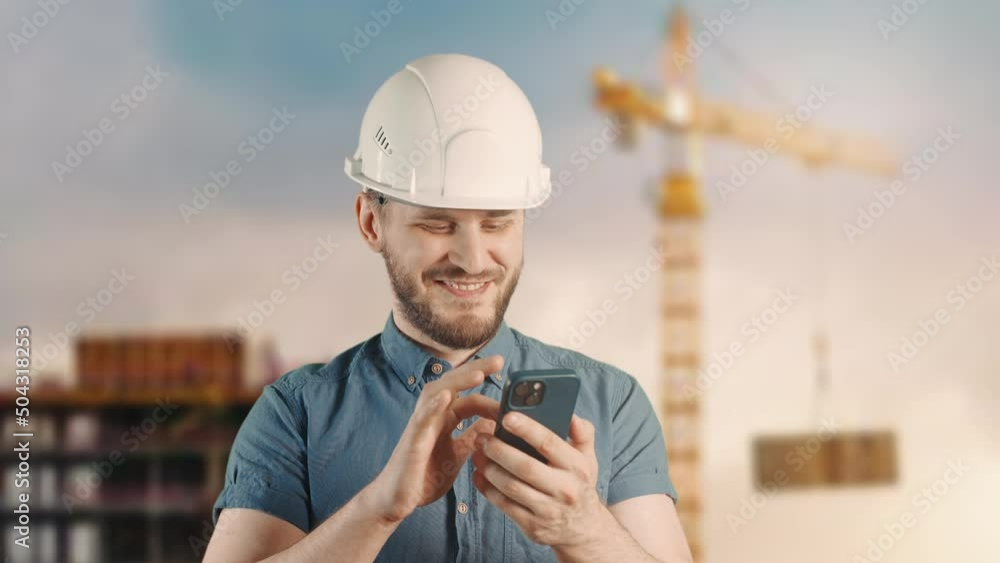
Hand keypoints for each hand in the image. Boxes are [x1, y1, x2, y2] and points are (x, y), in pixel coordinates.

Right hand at [367, 355, 502, 523]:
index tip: (511, 399)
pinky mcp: (412, 442)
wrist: (397, 500)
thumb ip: (471, 438)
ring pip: (437, 394)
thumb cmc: (423, 478)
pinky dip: (433, 406)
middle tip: (499, 360)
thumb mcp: (456, 456)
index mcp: (444, 421)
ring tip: (478, 373)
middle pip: (453, 385)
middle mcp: (432, 418)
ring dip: (457, 382)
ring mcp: (421, 427)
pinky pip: (422, 419)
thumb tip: (492, 424)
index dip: (488, 396)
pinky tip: (445, 397)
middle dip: (475, 370)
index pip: (467, 399)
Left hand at [471, 412, 611, 548]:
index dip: (526, 429)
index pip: (549, 443)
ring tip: (478, 454)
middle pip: (525, 466)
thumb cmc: (579, 485)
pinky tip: (479, 476)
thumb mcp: (588, 458)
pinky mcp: (533, 526)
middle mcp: (564, 489)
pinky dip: (488, 489)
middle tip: (482, 438)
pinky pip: (505, 505)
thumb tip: (570, 414)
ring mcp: (548, 510)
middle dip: (499, 450)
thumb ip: (582, 433)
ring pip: (511, 487)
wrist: (583, 530)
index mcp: (576, 467)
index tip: (506, 417)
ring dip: (489, 469)